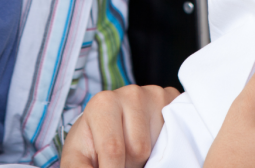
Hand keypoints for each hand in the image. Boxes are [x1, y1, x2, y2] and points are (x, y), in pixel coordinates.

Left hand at [61, 84, 180, 167]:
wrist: (107, 123)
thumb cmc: (90, 143)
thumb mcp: (77, 158)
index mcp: (102, 103)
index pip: (113, 149)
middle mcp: (131, 93)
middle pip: (139, 149)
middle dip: (130, 164)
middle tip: (120, 160)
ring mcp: (156, 95)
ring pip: (161, 144)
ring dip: (147, 156)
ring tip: (132, 153)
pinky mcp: (174, 101)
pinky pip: (178, 134)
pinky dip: (165, 147)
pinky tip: (152, 145)